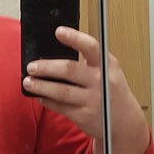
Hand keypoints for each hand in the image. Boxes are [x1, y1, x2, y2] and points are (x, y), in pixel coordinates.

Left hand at [23, 26, 149, 153]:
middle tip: (31, 66)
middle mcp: (100, 81)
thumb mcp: (108, 72)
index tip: (58, 31)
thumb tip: (54, 54)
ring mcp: (92, 100)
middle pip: (69, 70)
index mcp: (107, 65)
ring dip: (41, 86)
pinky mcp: (84, 116)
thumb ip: (89, 62)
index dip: (74, 38)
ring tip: (28, 82)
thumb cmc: (111, 91)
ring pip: (61, 91)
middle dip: (46, 67)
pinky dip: (47, 101)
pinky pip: (60, 107)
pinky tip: (40, 96)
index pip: (91, 47)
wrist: (125, 122)